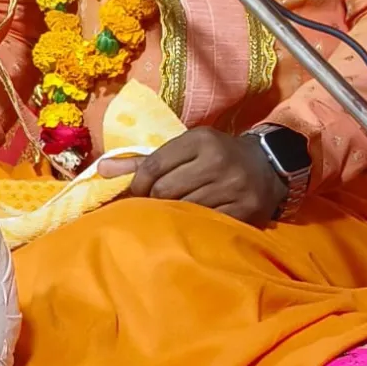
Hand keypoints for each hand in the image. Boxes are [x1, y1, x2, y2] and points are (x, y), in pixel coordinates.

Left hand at [98, 126, 287, 226]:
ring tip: (174, 216)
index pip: (155, 163)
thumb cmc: (214, 155)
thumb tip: (100, 170)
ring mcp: (233, 186)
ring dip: (174, 215)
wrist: (266, 166)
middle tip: (155, 207)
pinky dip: (196, 226)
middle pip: (166, 189)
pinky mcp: (245, 211)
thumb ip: (142, 160)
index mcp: (200, 139)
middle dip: (155, 200)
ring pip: (184, 208)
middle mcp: (217, 160)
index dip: (138, 183)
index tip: (137, 193)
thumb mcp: (184, 148)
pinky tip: (195, 224)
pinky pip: (207, 224)